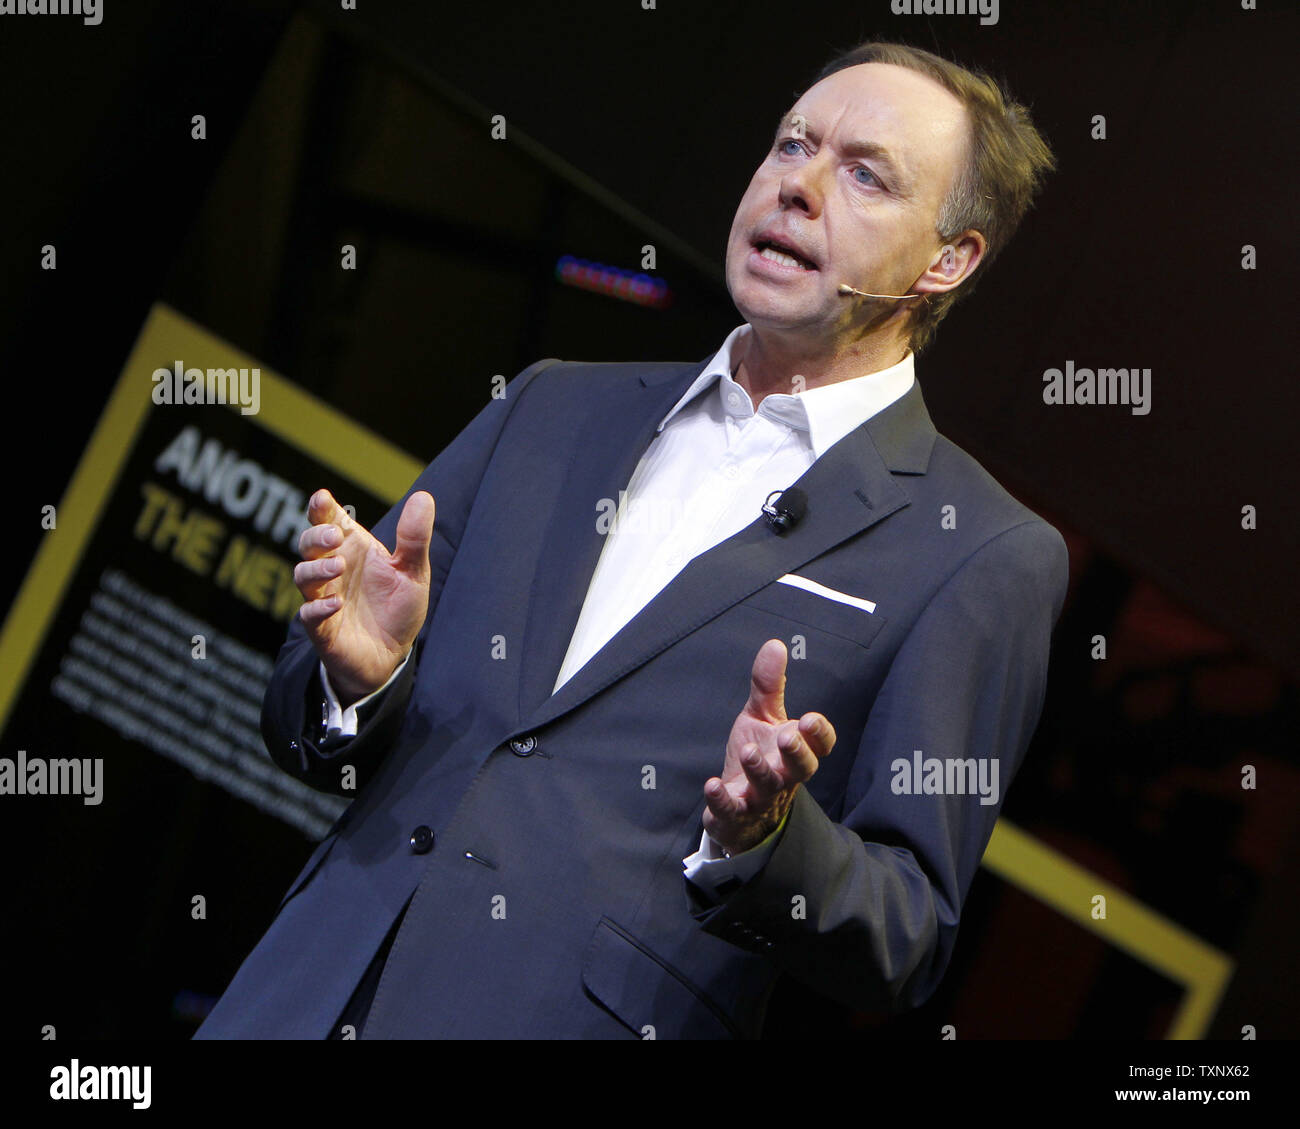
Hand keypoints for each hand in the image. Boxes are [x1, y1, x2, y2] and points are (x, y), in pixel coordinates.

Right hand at [293, 488, 434, 704]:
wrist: (392, 654)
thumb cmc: (396, 607)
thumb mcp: (413, 571)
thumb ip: (415, 538)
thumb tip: (423, 496)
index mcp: (353, 550)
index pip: (329, 521)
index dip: (321, 507)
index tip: (321, 498)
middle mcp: (333, 570)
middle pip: (309, 544)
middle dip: (316, 536)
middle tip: (334, 536)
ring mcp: (324, 598)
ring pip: (303, 576)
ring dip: (317, 569)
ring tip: (338, 566)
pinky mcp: (322, 629)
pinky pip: (309, 616)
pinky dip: (318, 608)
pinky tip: (335, 604)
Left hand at [702, 638, 835, 855]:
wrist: (740, 808)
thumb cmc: (759, 755)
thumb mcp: (762, 717)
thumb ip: (769, 685)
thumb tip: (775, 644)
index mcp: (796, 750)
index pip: (820, 745)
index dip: (819, 734)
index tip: (809, 718)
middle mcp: (784, 775)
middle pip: (802, 769)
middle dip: (797, 753)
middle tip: (787, 736)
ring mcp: (761, 797)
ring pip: (768, 787)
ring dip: (759, 769)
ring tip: (748, 751)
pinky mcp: (735, 814)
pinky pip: (732, 810)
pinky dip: (722, 800)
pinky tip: (712, 785)